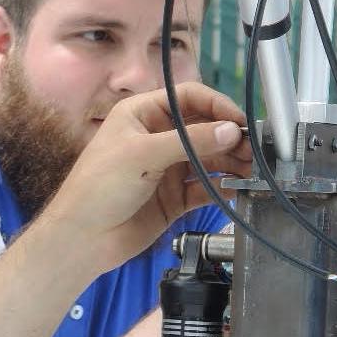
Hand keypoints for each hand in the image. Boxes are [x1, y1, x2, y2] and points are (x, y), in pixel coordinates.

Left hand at [43, 82, 248, 272]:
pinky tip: (237, 191)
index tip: (240, 121)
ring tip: (252, 171)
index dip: (217, 106)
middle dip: (230, 137)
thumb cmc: (97, 188)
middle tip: (253, 150)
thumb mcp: (141, 155)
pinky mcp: (175, 196)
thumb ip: (188, 141)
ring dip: (232, 163)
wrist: (83, 238)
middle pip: (205, 128)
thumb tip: (230, 130)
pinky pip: (206, 187)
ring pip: (210, 159)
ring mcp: (167, 167)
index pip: (189, 98)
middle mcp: (158, 137)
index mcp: (143, 114)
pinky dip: (223, 188)